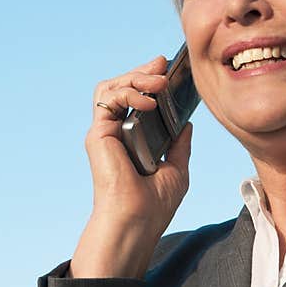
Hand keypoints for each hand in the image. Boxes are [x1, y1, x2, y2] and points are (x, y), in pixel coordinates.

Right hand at [70, 55, 192, 278]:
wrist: (136, 223)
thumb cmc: (153, 207)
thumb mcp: (176, 170)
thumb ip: (179, 146)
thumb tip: (187, 125)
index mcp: (132, 140)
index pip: (135, 99)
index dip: (148, 80)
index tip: (168, 69)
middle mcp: (115, 133)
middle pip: (121, 87)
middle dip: (142, 71)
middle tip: (162, 64)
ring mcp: (105, 132)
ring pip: (111, 87)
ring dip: (135, 76)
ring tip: (158, 80)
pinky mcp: (98, 134)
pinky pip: (109, 99)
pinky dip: (130, 92)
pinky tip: (150, 100)